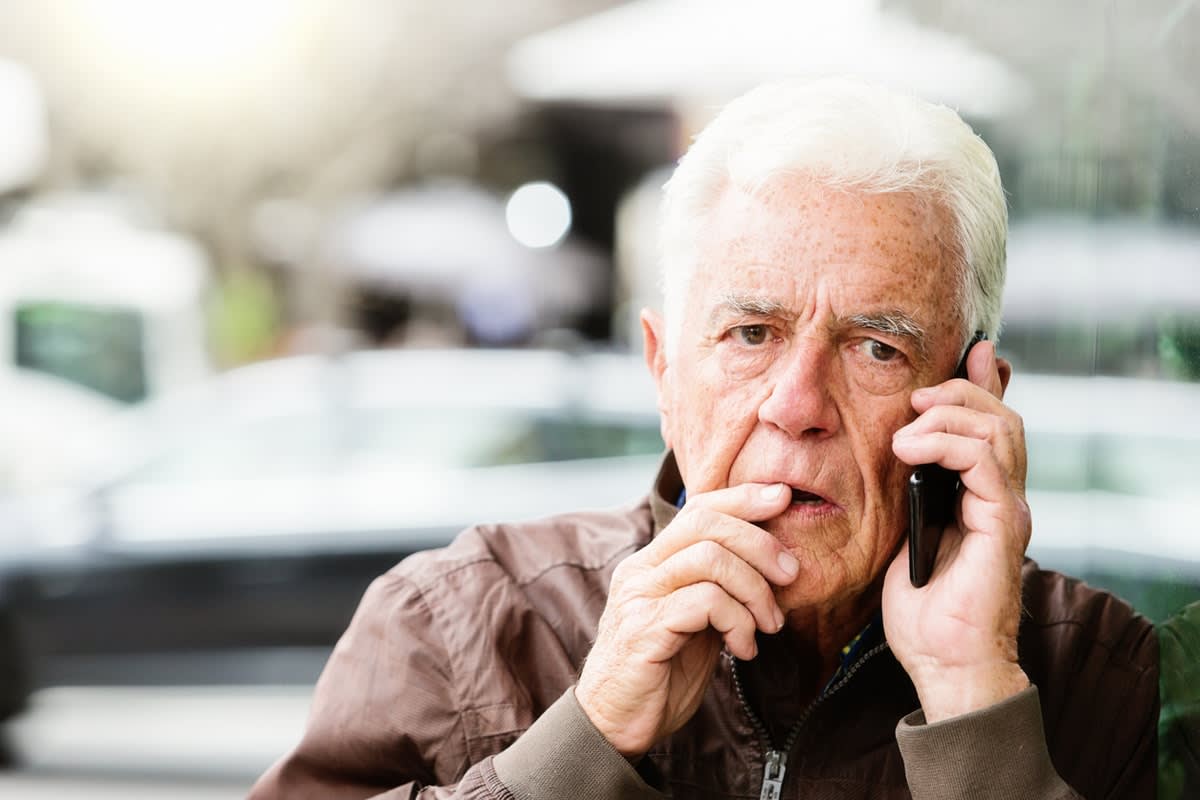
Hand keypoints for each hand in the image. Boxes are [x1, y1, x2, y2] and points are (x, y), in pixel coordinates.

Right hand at [575, 483, 799, 756]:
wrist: (616, 725)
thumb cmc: (662, 674)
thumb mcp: (697, 623)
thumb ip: (719, 590)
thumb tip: (773, 562)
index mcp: (652, 562)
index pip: (698, 508)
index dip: (742, 498)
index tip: (783, 498)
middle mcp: (640, 570)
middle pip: (706, 524)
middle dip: (760, 544)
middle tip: (791, 575)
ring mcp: (639, 597)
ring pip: (709, 559)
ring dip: (755, 590)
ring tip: (769, 625)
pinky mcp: (644, 629)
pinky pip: (704, 602)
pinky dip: (738, 620)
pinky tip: (744, 648)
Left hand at [884, 340, 1031, 720]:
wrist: (943, 660)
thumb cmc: (921, 609)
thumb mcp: (905, 534)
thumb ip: (912, 494)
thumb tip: (894, 454)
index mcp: (983, 496)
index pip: (993, 425)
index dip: (983, 384)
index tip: (967, 352)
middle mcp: (1004, 497)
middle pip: (1001, 417)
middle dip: (961, 392)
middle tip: (920, 395)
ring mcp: (1008, 509)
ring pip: (999, 430)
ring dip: (949, 416)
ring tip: (907, 429)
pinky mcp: (1003, 524)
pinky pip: (988, 462)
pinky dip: (949, 444)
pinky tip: (912, 449)